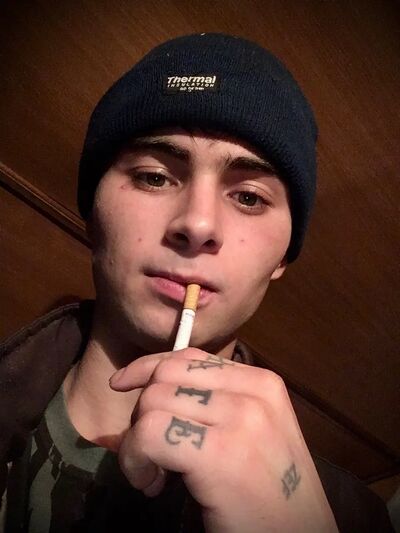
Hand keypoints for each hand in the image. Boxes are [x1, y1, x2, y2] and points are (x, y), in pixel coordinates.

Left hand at [110, 348, 337, 531]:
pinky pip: (150, 434)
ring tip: (155, 475)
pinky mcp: (220, 452)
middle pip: (166, 375)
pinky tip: (151, 484)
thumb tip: (148, 386)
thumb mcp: (249, 431)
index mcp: (261, 382)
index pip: (188, 357)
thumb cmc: (270, 490)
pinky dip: (136, 459)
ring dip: (137, 442)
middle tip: (151, 451)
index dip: (148, 368)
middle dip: (143, 409)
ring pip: (153, 402)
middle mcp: (253, 392)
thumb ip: (211, 402)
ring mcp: (240, 419)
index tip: (123, 384)